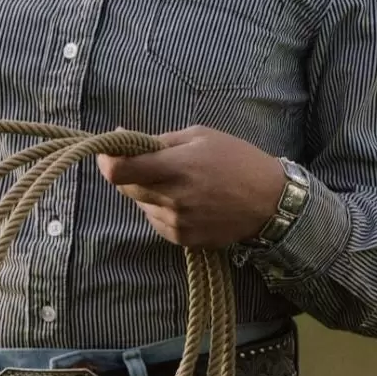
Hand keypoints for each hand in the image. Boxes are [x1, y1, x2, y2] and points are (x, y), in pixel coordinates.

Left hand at [97, 127, 286, 250]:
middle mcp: (173, 198)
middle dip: (128, 173)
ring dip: (147, 192)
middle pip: (125, 189)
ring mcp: (177, 222)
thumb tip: (121, 138)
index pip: (120, 172)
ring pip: (141, 205)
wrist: (269, 202)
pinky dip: (161, 208)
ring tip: (177, 181)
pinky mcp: (182, 239)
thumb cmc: (236, 160)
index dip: (107, 161)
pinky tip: (185, 200)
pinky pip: (156, 220)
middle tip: (146, 162)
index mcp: (177, 167)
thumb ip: (159, 140)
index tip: (108, 152)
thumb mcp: (200, 136)